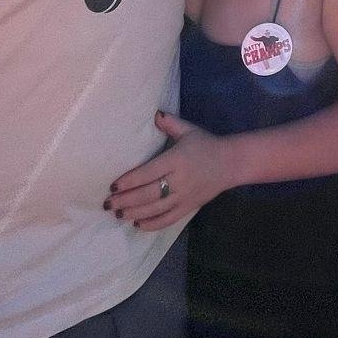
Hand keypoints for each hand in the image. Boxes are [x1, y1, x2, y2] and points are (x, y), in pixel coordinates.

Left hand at [106, 112, 232, 230]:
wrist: (231, 163)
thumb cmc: (206, 144)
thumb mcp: (189, 129)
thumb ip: (170, 123)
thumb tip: (154, 113)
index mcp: (177, 160)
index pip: (149, 173)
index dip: (130, 181)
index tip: (113, 186)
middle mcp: (179, 180)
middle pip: (148, 194)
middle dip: (126, 200)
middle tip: (107, 204)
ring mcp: (185, 196)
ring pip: (156, 209)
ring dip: (135, 213)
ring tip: (118, 214)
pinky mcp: (189, 207)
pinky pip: (168, 219)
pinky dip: (152, 224)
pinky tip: (138, 223)